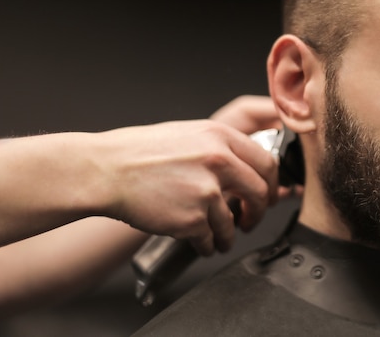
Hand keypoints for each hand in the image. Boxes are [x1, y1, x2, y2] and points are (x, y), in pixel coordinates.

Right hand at [97, 96, 280, 255]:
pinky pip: (210, 239)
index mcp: (221, 137)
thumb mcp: (190, 135)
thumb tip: (246, 168)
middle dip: (259, 212)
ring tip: (220, 238)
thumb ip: (221, 149)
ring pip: (233, 222)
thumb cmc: (140, 152)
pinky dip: (207, 245)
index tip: (269, 195)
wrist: (106, 170)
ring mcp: (207, 191)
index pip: (266, 163)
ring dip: (229, 235)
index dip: (272, 184)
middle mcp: (220, 161)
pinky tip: (201, 242)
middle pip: (260, 193)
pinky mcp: (192, 219)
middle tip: (250, 220)